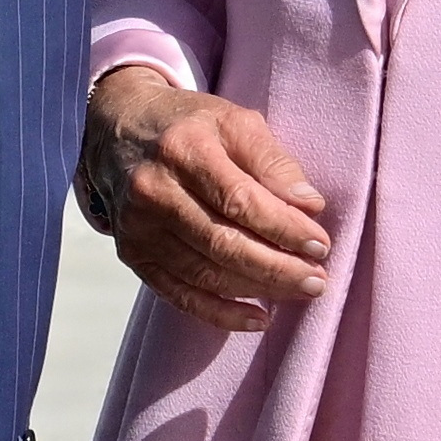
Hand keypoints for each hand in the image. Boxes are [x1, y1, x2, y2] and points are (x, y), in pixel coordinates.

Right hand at [81, 67, 333, 333]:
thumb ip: (273, 161)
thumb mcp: (234, 121)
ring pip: (204, 273)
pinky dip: (220, 313)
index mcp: (184, 149)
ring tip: (300, 290)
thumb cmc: (190, 126)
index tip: (320, 244)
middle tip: (317, 280)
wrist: (120, 129)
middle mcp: (154, 190)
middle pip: (221, 243)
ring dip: (258, 289)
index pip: (239, 200)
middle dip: (277, 267)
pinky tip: (258, 319)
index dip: (283, 228)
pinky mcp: (132, 254)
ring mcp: (138, 227)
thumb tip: (310, 206)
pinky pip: (178, 294)